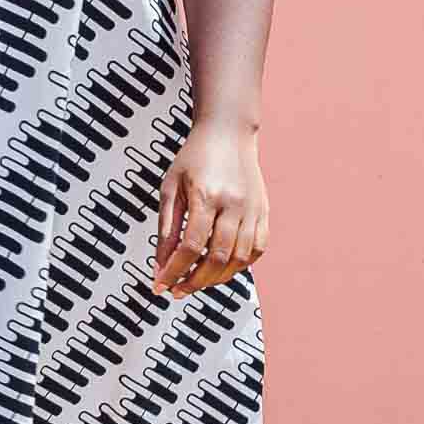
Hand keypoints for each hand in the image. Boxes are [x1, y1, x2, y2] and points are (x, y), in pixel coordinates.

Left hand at [152, 120, 267, 298]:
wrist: (228, 132)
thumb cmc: (194, 158)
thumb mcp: (171, 188)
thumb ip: (166, 228)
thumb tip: (160, 265)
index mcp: (206, 195)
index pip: (190, 246)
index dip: (173, 271)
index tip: (159, 286)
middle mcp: (233, 204)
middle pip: (216, 258)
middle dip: (194, 282)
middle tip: (176, 291)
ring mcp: (253, 209)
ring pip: (238, 259)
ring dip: (216, 278)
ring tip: (195, 282)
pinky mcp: (263, 212)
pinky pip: (256, 249)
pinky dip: (239, 265)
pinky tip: (221, 268)